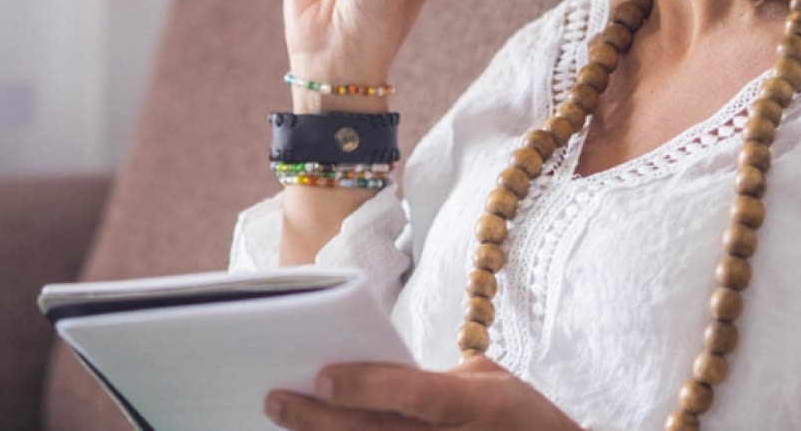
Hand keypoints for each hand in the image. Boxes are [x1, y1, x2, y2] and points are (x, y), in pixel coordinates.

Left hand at [265, 356, 582, 429]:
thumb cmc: (525, 421)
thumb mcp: (491, 384)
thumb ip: (434, 380)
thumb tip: (375, 377)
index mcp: (473, 405)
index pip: (411, 394)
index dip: (364, 386)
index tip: (320, 376)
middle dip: (317, 419)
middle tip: (276, 400)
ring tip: (286, 427)